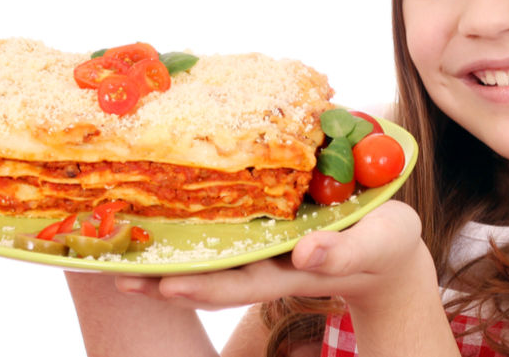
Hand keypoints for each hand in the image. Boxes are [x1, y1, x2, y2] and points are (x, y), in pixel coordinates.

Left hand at [114, 200, 431, 310]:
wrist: (389, 247)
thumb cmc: (387, 243)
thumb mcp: (377, 242)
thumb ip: (343, 251)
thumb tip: (306, 254)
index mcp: (291, 269)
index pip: (238, 283)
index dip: (202, 286)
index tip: (166, 285)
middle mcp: (268, 265)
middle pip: (210, 278)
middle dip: (165, 281)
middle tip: (120, 277)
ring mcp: (263, 252)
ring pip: (208, 261)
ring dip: (166, 264)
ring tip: (119, 262)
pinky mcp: (264, 234)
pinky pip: (220, 236)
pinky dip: (189, 234)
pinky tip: (160, 222)